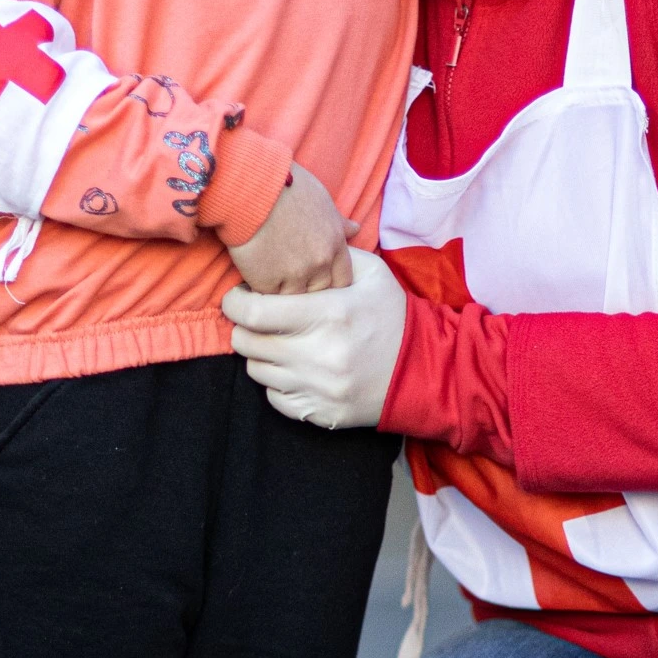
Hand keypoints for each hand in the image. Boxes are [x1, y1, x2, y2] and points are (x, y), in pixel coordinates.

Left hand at [224, 248, 407, 428]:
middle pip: (246, 343)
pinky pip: (274, 398)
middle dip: (244, 326)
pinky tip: (294, 367)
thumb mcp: (371, 273)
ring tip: (279, 341)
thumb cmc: (392, 315)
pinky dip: (277, 382)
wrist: (423, 369)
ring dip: (261, 354)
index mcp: (329, 313)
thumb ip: (332, 256)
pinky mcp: (319, 412)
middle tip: (258, 317)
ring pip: (256, 371)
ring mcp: (318, 388)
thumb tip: (296, 245)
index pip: (253, 312)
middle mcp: (319, 354)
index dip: (234, 302)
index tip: (239, 296)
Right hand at [225, 162, 357, 294]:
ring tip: (271, 282)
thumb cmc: (286, 186)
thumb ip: (338, 222)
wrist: (252, 188)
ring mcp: (295, 275)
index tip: (316, 279)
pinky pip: (268, 297)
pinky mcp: (267, 282)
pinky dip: (261, 292)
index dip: (330, 282)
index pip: (343, 280)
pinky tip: (253, 279)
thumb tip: (355, 229)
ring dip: (284, 294)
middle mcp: (320, 262)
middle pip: (321, 293)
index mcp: (335, 244)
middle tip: (291, 282)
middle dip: (308, 290)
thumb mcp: (321, 200)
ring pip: (294, 300)